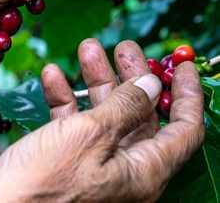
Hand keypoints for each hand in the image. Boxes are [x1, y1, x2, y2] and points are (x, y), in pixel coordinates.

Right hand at [0, 39, 204, 202]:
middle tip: (124, 47)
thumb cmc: (42, 183)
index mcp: (143, 172)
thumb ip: (124, 108)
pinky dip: (66, 99)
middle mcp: (124, 170)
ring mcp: (94, 165)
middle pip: (140, 115)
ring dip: (95, 80)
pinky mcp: (67, 161)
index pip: (184, 129)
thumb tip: (150, 85)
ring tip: (87, 49)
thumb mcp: (89, 135)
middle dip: (132, 77)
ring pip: (105, 115)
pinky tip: (53, 76)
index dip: (188, 94)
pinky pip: (75, 125)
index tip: (183, 64)